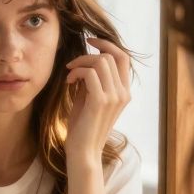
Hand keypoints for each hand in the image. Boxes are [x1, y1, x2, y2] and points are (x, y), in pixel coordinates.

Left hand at [63, 38, 130, 165]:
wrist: (83, 152)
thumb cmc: (83, 126)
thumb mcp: (89, 98)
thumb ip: (92, 80)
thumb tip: (86, 60)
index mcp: (124, 92)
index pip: (123, 57)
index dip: (107, 44)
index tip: (89, 41)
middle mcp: (124, 93)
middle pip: (111, 56)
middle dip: (88, 54)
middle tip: (72, 64)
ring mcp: (115, 97)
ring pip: (101, 61)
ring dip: (80, 63)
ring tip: (69, 74)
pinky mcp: (101, 101)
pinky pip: (90, 73)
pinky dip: (76, 72)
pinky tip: (69, 82)